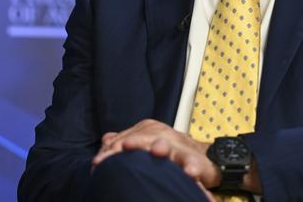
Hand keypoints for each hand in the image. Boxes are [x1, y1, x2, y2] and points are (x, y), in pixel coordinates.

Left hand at [92, 119, 219, 195]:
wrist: (205, 158)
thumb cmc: (171, 153)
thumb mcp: (147, 144)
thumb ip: (126, 141)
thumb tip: (106, 139)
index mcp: (148, 131)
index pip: (125, 139)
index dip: (110, 151)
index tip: (97, 163)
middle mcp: (162, 136)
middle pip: (143, 138)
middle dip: (132, 144)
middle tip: (121, 149)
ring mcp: (179, 147)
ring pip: (169, 146)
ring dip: (162, 147)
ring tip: (157, 150)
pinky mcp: (196, 161)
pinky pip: (194, 164)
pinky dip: (192, 167)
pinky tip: (189, 172)